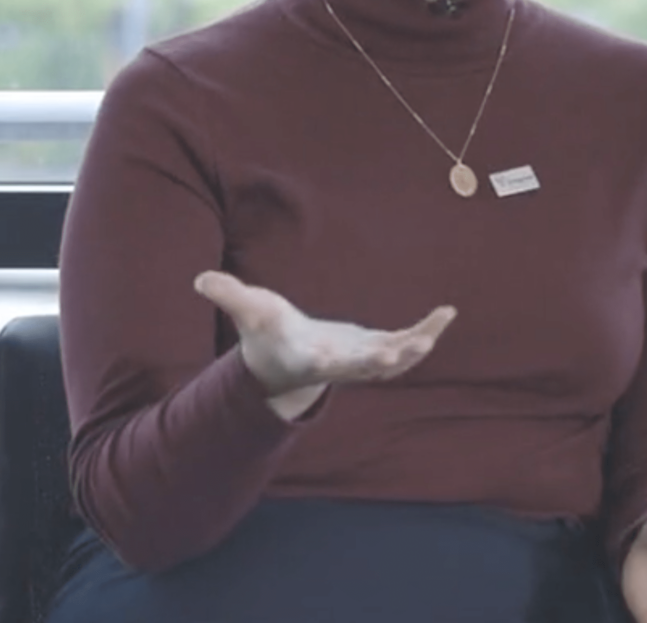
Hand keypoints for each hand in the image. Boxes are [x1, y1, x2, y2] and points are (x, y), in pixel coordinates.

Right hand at [194, 270, 456, 396]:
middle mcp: (340, 365)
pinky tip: (447, 313)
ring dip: (419, 344)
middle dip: (386, 359)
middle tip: (406, 350)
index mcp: (310, 357)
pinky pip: (405, 346)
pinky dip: (425, 333)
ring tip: (441, 322)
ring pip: (396, 360)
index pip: (326, 361)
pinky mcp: (374, 351)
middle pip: (366, 367)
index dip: (343, 360)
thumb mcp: (248, 311)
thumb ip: (228, 294)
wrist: (283, 365)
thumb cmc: (266, 336)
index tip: (366, 356)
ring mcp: (360, 362)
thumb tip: (199, 279)